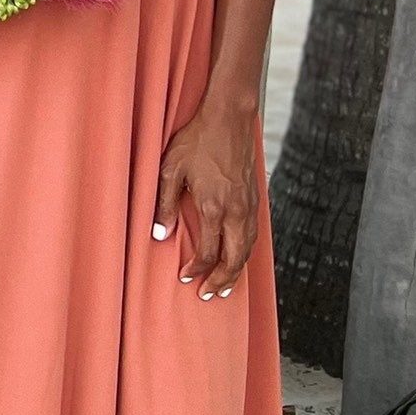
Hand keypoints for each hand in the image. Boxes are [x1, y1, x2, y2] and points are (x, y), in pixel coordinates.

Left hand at [156, 98, 262, 300]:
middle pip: (235, 258)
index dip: (197, 269)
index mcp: (214, 207)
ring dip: (238, 270)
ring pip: (248, 248)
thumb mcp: (169, 169)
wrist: (228, 118)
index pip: (209, 252)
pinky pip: (254, 234)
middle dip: (223, 281)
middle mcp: (236, 210)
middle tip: (211, 296)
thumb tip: (160, 235)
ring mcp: (249, 204)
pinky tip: (239, 256)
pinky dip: (247, 252)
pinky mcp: (255, 197)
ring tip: (226, 286)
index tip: (185, 278)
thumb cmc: (196, 140)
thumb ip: (163, 205)